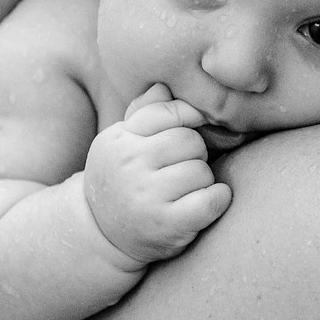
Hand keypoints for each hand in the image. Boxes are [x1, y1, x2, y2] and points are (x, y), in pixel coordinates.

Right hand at [84, 84, 231, 264]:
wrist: (102, 234)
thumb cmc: (123, 178)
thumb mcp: (122, 142)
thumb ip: (146, 112)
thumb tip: (166, 86)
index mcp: (119, 139)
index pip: (167, 111)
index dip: (187, 120)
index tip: (188, 132)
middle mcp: (129, 165)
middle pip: (190, 141)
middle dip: (194, 154)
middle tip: (181, 169)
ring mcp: (146, 196)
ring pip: (201, 171)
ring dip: (202, 181)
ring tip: (183, 191)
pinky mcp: (166, 224)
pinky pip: (211, 200)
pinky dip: (217, 199)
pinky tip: (205, 203)